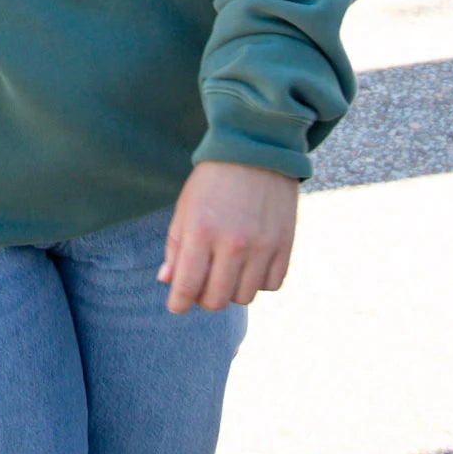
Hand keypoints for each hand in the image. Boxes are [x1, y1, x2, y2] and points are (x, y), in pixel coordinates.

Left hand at [157, 160, 298, 313]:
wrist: (257, 150)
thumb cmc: (213, 180)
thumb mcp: (186, 207)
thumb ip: (175, 247)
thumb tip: (168, 282)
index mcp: (201, 231)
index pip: (186, 288)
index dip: (178, 303)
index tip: (177, 304)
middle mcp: (233, 244)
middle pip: (216, 300)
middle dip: (204, 298)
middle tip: (203, 282)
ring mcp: (262, 247)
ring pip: (244, 298)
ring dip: (232, 290)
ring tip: (228, 269)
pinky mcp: (285, 245)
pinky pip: (271, 285)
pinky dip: (259, 281)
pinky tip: (251, 263)